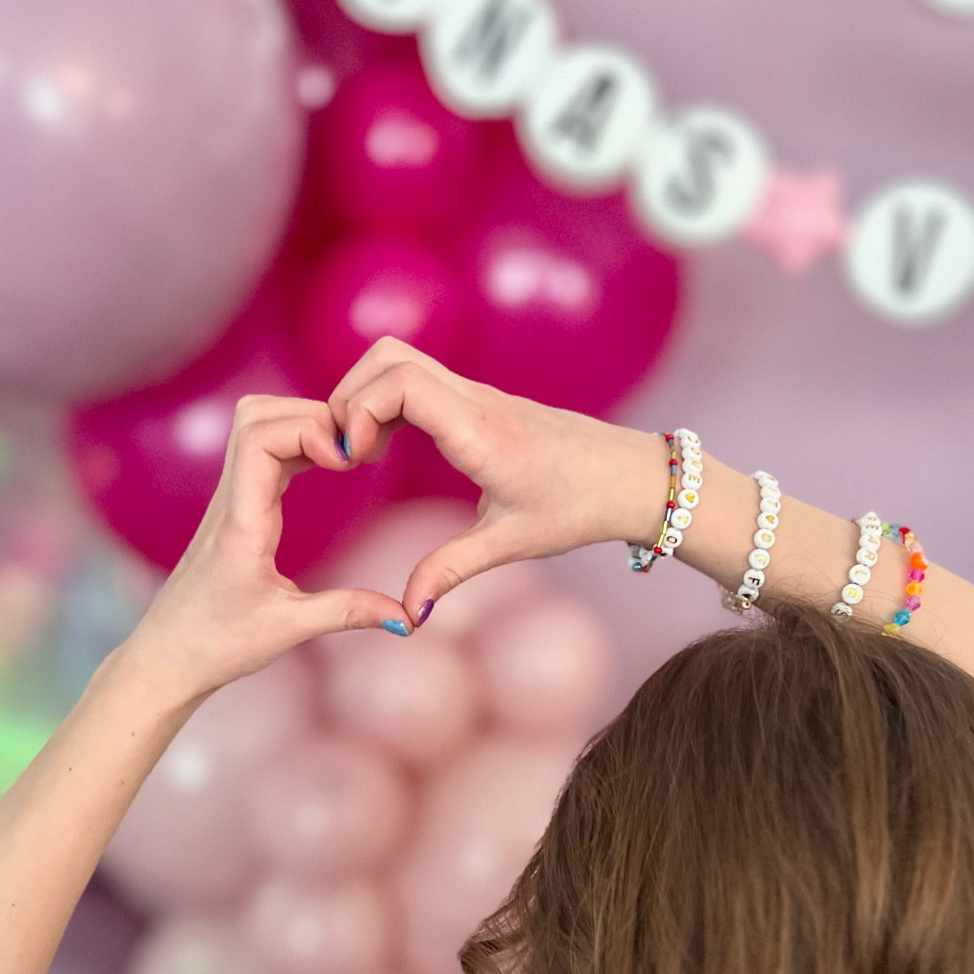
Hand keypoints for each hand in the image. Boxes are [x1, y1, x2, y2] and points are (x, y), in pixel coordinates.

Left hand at [121, 394, 408, 704]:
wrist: (167, 657)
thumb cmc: (216, 644)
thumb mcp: (289, 629)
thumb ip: (348, 613)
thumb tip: (407, 616)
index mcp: (240, 523)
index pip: (259, 439)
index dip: (307, 430)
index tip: (345, 460)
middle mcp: (228, 501)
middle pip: (255, 415)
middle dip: (310, 415)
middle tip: (351, 449)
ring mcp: (226, 501)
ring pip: (252, 425)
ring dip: (299, 423)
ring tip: (340, 453)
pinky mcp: (232, 508)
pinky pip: (257, 451)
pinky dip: (293, 443)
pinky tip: (322, 466)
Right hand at [330, 339, 671, 621]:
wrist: (630, 477)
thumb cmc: (578, 507)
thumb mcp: (511, 543)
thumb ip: (450, 571)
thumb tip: (408, 615)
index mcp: (481, 432)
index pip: (402, 383)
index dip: (360, 410)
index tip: (352, 459)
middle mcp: (475, 400)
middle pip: (388, 357)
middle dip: (349, 397)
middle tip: (343, 453)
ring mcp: (477, 392)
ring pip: (399, 359)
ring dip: (366, 395)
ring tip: (360, 451)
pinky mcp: (478, 398)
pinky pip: (417, 377)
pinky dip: (386, 400)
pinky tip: (386, 446)